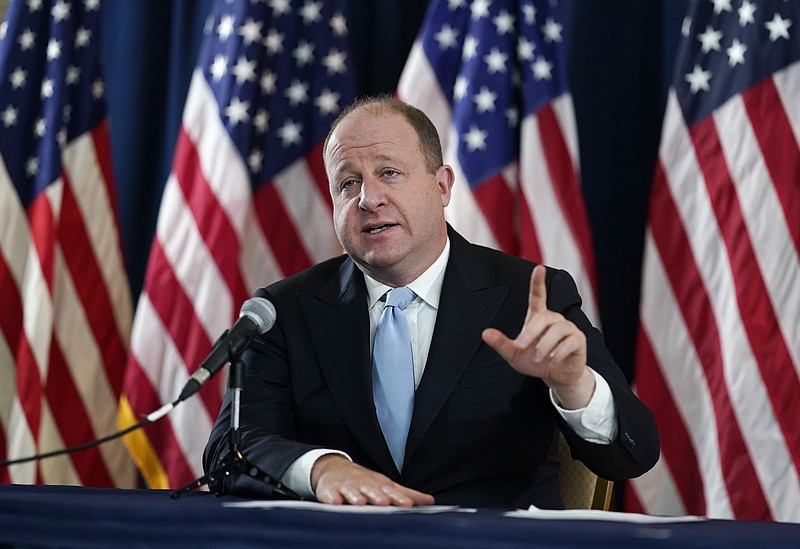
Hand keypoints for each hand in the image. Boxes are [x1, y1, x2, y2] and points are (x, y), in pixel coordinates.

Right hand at [311, 454, 434, 505]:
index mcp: (380, 485)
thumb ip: (406, 494)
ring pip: (352, 492)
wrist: (335, 468)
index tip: (408, 505)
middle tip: (384, 502)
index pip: (391, 492)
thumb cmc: (365, 481)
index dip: (399, 498)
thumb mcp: (386, 485)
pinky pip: (331, 495)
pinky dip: (332, 499)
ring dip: (356, 497)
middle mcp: (364, 484)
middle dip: (378, 496)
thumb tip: (430, 501)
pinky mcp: (330, 491)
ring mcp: (347, 487)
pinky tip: (335, 503)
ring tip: (360, 503)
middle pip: (372, 490)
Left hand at [481, 265, 594, 408]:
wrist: (556, 376)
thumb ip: (501, 343)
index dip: (538, 282)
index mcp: (538, 318)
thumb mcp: (514, 354)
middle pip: (543, 318)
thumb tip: (485, 334)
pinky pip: (569, 342)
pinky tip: (552, 360)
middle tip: (521, 347)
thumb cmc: (535, 362)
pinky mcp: (578, 339)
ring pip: (556, 331)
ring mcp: (567, 328)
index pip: (538, 296)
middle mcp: (554, 319)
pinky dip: (557, 353)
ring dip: (544, 346)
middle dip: (530, 333)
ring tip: (538, 358)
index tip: (539, 268)